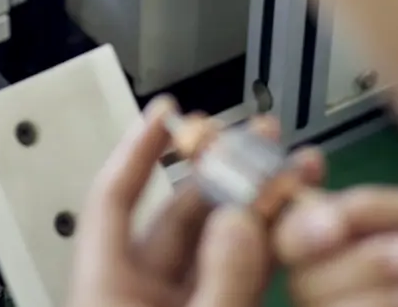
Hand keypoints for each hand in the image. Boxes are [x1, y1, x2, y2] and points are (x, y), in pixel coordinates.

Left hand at [65, 99, 271, 306]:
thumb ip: (220, 279)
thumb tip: (241, 221)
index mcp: (106, 287)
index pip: (112, 199)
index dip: (137, 149)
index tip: (166, 110)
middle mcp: (139, 291)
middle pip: (176, 214)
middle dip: (220, 172)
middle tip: (258, 138)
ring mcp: (176, 306)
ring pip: (214, 243)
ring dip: (251, 207)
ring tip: (289, 170)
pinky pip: (234, 275)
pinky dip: (261, 249)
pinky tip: (291, 220)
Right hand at [275, 186, 397, 306]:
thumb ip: (387, 207)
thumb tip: (321, 204)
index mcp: (363, 237)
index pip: (297, 224)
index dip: (294, 215)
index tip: (327, 217)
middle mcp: (351, 280)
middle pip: (300, 271)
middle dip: (353, 258)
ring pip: (315, 303)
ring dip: (368, 286)